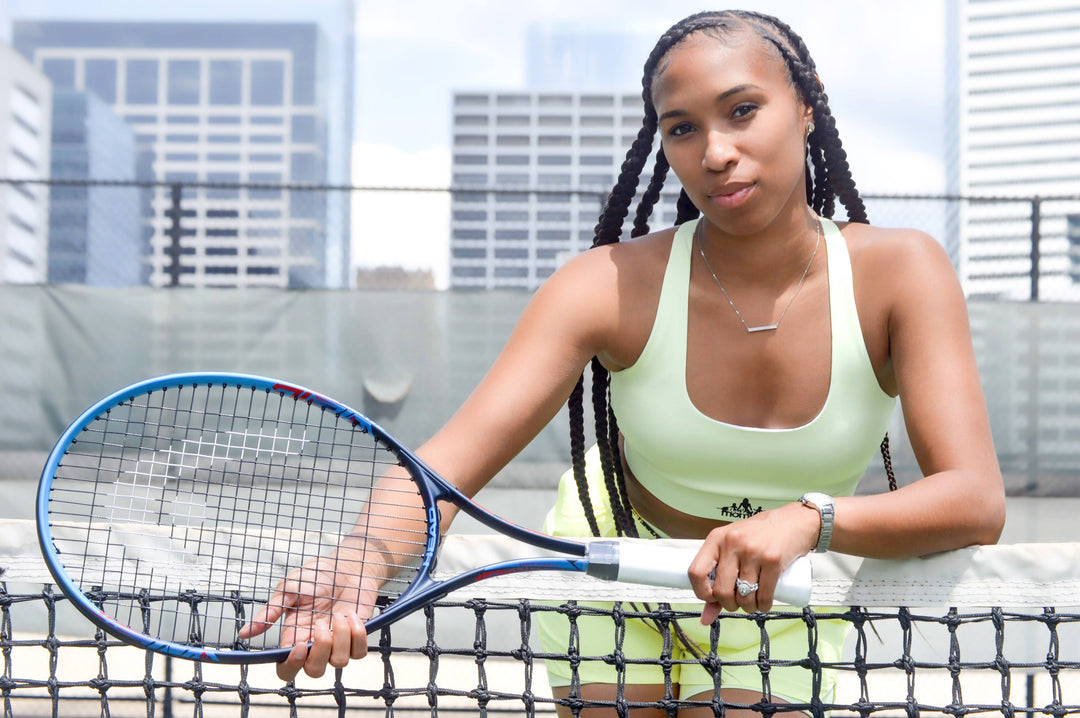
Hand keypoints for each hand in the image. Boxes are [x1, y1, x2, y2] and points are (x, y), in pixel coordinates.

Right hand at [238, 550, 379, 681]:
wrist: (346, 565)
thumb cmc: (317, 576)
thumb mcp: (288, 589)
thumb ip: (269, 612)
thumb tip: (244, 633)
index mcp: (295, 636)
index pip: (287, 668)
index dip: (291, 665)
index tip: (299, 646)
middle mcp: (315, 644)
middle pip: (314, 671)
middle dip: (319, 651)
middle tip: (320, 623)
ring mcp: (337, 643)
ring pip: (339, 663)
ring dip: (340, 637)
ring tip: (339, 614)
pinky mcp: (357, 638)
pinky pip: (359, 652)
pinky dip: (357, 634)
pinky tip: (352, 615)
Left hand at [686, 501, 818, 621]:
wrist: (792, 521)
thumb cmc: (758, 535)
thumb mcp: (733, 548)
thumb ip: (717, 578)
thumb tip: (705, 619)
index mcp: (716, 538)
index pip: (696, 572)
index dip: (701, 592)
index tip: (712, 597)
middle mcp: (732, 543)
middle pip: (721, 590)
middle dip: (728, 604)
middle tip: (736, 602)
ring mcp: (753, 551)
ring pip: (743, 596)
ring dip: (748, 607)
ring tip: (751, 603)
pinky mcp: (773, 560)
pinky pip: (764, 595)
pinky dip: (763, 606)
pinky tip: (763, 604)